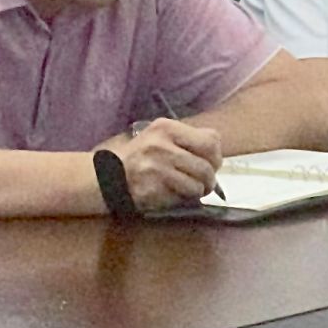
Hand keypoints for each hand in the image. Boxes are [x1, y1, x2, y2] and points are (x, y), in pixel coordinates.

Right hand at [100, 118, 224, 209]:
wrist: (111, 175)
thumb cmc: (142, 156)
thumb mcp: (161, 136)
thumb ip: (188, 140)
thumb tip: (217, 152)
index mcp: (166, 128)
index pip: (210, 141)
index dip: (216, 156)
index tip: (211, 163)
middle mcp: (161, 145)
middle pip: (206, 166)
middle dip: (210, 179)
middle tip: (205, 183)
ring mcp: (155, 168)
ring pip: (197, 185)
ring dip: (197, 191)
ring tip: (188, 189)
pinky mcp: (152, 189)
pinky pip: (182, 197)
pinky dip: (182, 199)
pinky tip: (172, 193)